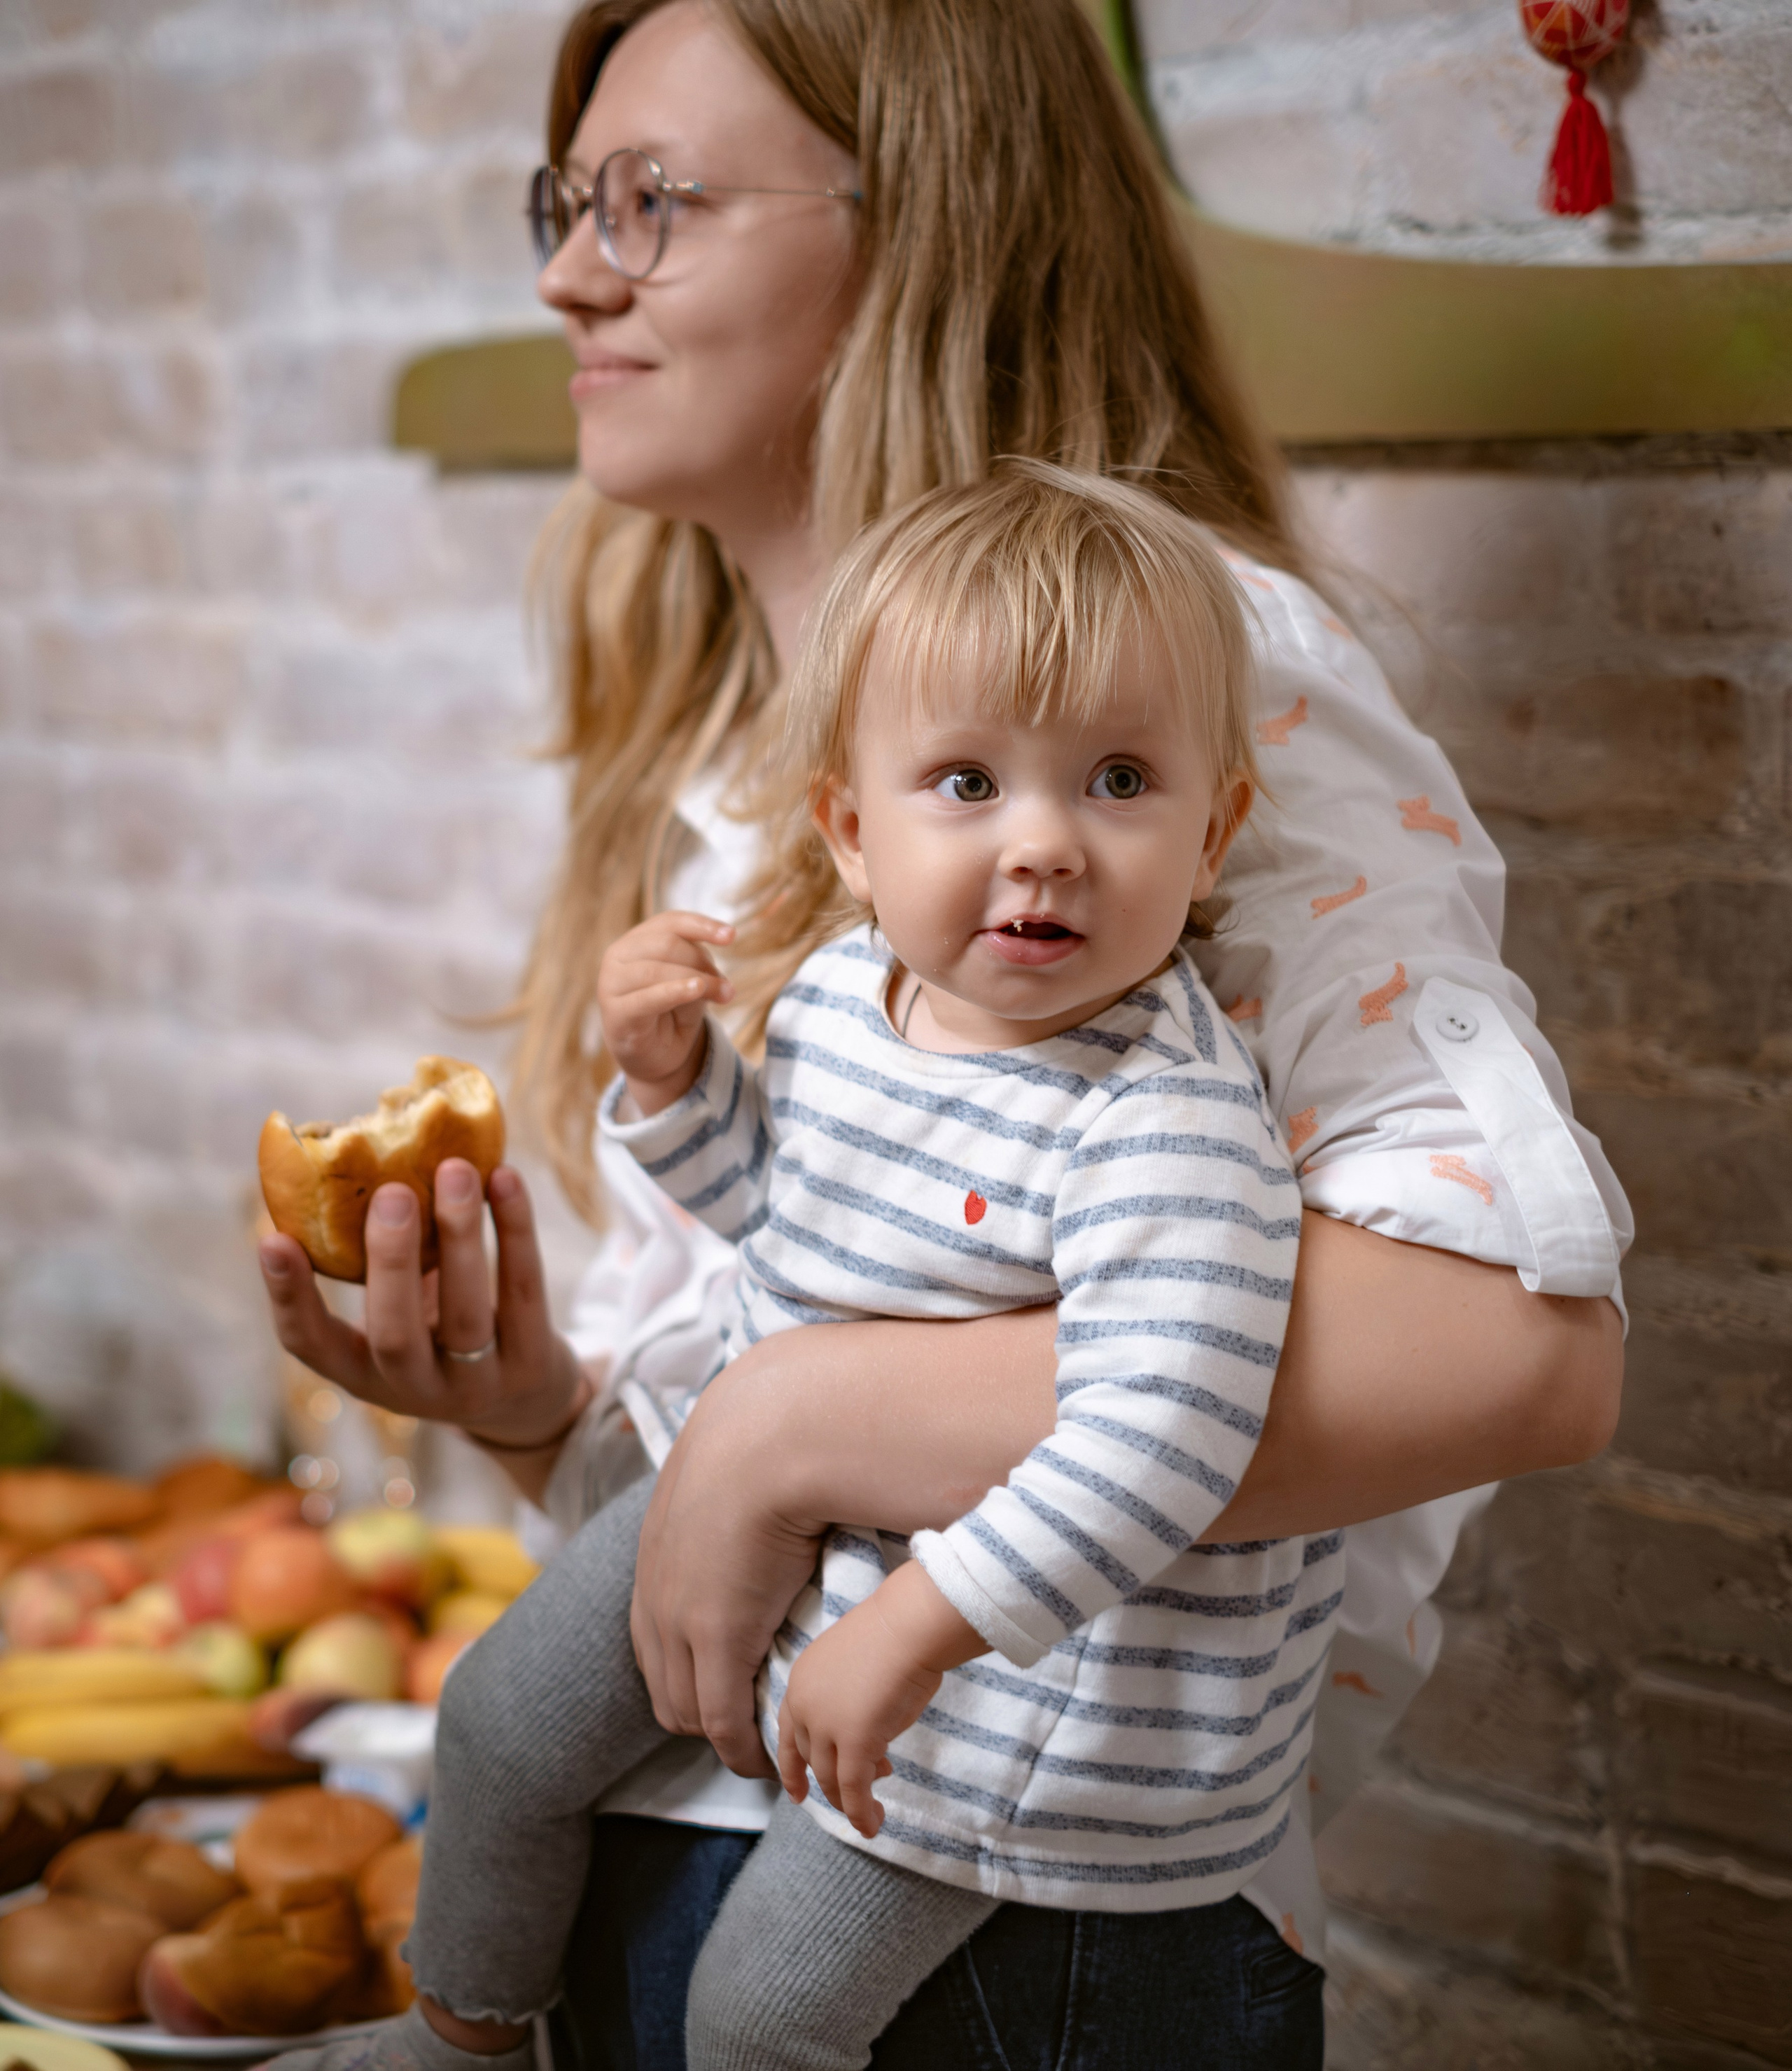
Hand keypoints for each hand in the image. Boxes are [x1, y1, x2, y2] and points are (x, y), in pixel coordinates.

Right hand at [258, 1160, 592, 1493]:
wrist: (529, 1402)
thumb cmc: (447, 1332)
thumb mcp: (407, 1312)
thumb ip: (385, 1261)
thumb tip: (367, 1157)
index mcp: (365, 1375)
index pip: (311, 1346)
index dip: (289, 1297)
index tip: (272, 1238)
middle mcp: (415, 1389)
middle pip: (395, 1334)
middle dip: (391, 1260)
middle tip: (391, 1192)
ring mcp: (478, 1385)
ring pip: (466, 1313)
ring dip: (460, 1235)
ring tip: (456, 1168)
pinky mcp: (533, 1364)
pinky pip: (523, 1290)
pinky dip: (515, 1230)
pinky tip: (506, 1178)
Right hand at [597, 911, 734, 1114]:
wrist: (657, 1057)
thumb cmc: (674, 1011)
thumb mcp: (691, 978)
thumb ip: (698, 961)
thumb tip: (716, 946)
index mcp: (636, 940)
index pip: (669, 922)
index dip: (702, 925)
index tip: (731, 935)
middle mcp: (617, 956)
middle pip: (667, 943)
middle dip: (703, 961)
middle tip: (726, 986)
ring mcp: (611, 984)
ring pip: (658, 969)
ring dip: (699, 980)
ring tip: (724, 994)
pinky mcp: (616, 1014)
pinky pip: (648, 998)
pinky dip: (675, 990)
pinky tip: (698, 989)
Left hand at [629, 1376, 823, 1779]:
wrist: (767, 1436)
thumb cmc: (762, 1444)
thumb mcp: (723, 1479)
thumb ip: (723, 1504)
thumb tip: (750, 1503)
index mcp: (654, 1564)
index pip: (653, 1650)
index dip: (687, 1680)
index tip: (726, 1693)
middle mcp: (655, 1601)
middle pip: (665, 1693)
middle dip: (703, 1719)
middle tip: (750, 1726)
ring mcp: (681, 1623)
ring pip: (690, 1714)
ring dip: (724, 1738)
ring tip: (764, 1744)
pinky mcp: (720, 1637)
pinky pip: (726, 1720)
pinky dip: (744, 1749)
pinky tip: (769, 1756)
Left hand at [776, 1561, 984, 1837]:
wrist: (908, 1625)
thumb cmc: (894, 1634)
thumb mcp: (855, 1668)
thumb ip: (848, 1701)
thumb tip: (866, 1738)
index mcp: (801, 1681)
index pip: (789, 1733)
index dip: (791, 1768)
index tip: (797, 1794)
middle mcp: (804, 1706)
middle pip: (812, 1759)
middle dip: (837, 1779)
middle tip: (872, 1780)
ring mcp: (826, 1726)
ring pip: (831, 1779)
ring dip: (850, 1801)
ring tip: (873, 1812)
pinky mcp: (854, 1743)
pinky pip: (854, 1790)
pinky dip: (861, 1813)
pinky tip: (873, 1824)